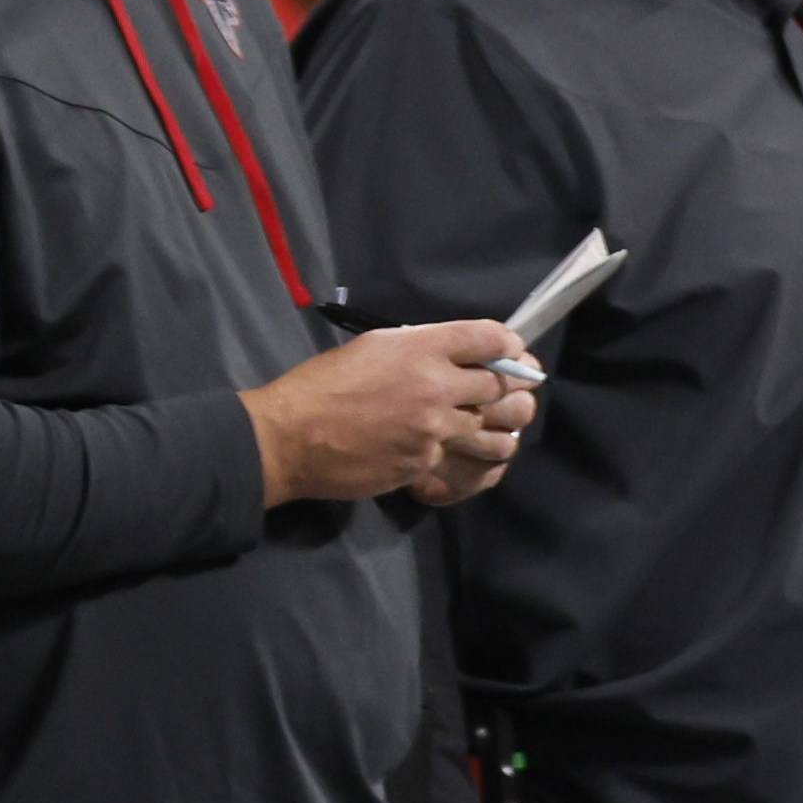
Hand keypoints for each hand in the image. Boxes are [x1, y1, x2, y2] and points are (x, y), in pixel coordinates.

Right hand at [246, 321, 536, 508]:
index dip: (508, 345)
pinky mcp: (428, 463)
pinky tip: (456, 452)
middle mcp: (437, 387)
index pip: (492, 339)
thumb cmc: (322, 386)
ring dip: (502, 429)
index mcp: (422, 349)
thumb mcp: (372, 348)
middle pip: (505, 388)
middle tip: (512, 391)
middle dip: (513, 388)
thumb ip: (421, 348)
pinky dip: (464, 458)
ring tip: (495, 426)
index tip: (510, 352)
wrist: (289, 437)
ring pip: (499, 433)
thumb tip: (456, 354)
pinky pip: (465, 462)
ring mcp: (436, 430)